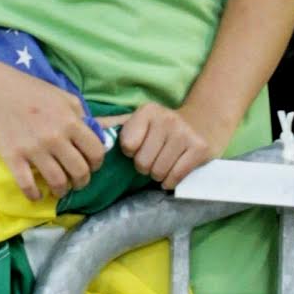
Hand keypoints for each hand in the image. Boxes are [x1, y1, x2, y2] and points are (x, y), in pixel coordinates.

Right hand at [0, 63, 106, 200]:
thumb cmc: (31, 91)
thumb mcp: (64, 96)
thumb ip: (81, 115)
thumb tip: (95, 133)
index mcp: (70, 121)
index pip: (96, 152)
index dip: (97, 164)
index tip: (91, 166)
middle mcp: (55, 137)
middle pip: (79, 171)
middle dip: (82, 182)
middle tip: (77, 182)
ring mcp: (34, 149)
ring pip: (58, 182)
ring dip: (62, 191)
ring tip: (59, 190)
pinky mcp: (14, 157)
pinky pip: (28, 185)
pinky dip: (35, 195)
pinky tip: (36, 195)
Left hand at [115, 103, 230, 189]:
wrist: (205, 121)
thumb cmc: (164, 126)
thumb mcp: (140, 120)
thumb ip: (113, 125)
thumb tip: (87, 125)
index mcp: (148, 111)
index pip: (127, 145)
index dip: (132, 152)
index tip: (140, 147)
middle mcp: (166, 119)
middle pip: (142, 163)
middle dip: (146, 166)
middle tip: (155, 158)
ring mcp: (184, 134)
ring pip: (158, 173)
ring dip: (159, 175)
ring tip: (165, 163)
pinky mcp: (200, 148)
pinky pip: (175, 178)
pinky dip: (171, 181)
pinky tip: (174, 172)